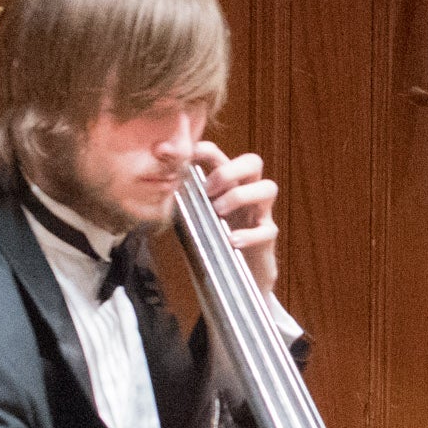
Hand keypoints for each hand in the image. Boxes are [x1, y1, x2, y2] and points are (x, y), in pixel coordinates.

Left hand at [195, 143, 280, 296]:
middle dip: (229, 171)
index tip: (187, 157)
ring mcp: (260, 213)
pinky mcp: (267, 236)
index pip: (220, 157)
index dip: (206, 150)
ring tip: (219, 212)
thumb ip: (183, 203)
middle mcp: (247, 193)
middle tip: (208, 190)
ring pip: (268, 188)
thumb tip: (159, 190)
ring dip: (241, 196)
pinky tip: (231, 241)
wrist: (235, 277)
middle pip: (253, 162)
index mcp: (226, 185)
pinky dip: (249, 234)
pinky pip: (267, 230)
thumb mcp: (194, 217)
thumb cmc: (212, 241)